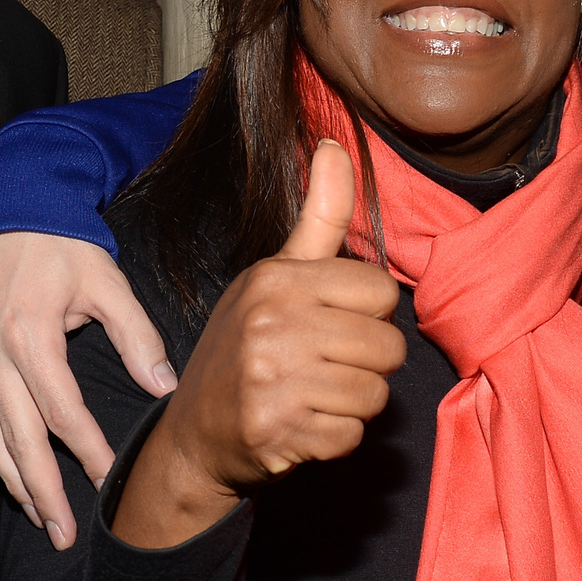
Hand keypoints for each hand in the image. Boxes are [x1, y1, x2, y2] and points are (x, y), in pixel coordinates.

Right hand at [0, 232, 177, 549]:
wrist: (15, 204)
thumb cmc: (62, 240)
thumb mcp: (107, 280)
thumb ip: (136, 334)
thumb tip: (164, 386)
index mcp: (29, 335)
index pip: (61, 410)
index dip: (86, 450)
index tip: (109, 480)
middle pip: (17, 438)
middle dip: (41, 490)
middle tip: (63, 533)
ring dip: (14, 480)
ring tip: (39, 517)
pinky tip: (15, 474)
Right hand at [114, 142, 405, 549]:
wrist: (194, 433)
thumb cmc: (244, 345)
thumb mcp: (274, 274)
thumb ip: (319, 215)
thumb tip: (334, 142)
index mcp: (277, 279)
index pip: (382, 292)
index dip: (367, 314)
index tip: (332, 323)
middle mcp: (271, 324)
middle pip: (388, 346)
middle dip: (367, 363)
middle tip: (326, 366)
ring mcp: (271, 379)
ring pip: (375, 394)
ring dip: (353, 403)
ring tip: (315, 395)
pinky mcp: (276, 431)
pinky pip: (352, 436)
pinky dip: (335, 439)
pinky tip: (303, 425)